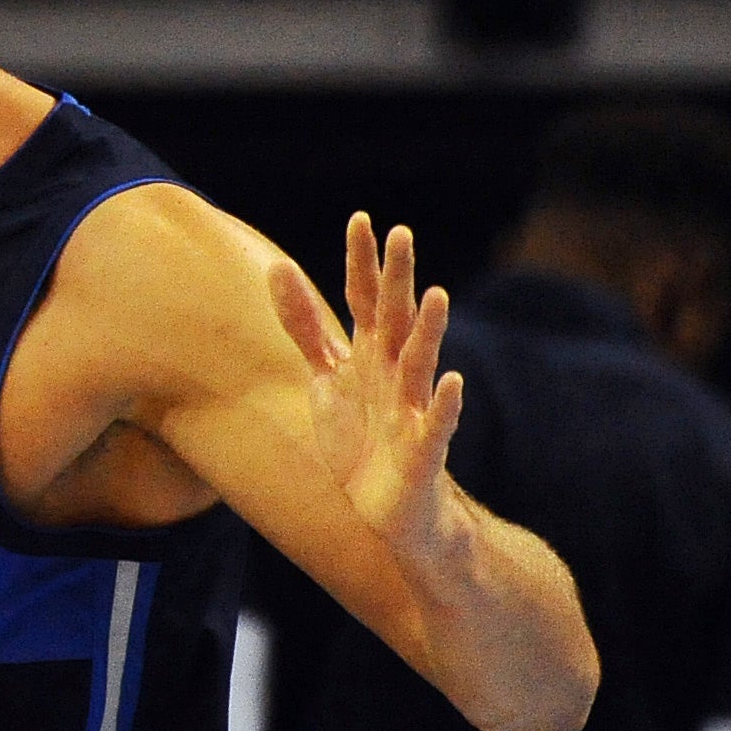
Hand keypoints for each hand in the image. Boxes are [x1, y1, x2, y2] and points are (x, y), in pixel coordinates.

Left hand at [269, 213, 465, 560]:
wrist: (391, 510)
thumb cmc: (362, 438)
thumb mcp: (327, 377)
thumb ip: (306, 327)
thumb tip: (278, 267)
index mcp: (371, 356)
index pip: (365, 300)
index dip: (361, 263)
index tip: (360, 219)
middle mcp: (395, 375)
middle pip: (396, 319)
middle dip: (397, 278)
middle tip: (400, 233)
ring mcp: (412, 410)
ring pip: (421, 364)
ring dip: (429, 331)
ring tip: (435, 295)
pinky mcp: (423, 451)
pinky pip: (437, 424)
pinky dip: (446, 405)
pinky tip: (453, 383)